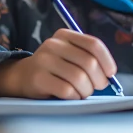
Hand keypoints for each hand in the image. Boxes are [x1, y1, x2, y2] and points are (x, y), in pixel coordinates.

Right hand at [0, 29, 117, 99]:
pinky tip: (72, 96)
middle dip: (99, 80)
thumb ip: (87, 57)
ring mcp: (44, 60)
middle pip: (89, 62)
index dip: (107, 60)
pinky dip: (74, 96)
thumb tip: (109, 73)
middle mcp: (54, 44)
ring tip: (83, 93)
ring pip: (79, 78)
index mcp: (65, 35)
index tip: (110, 73)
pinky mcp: (38, 78)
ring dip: (86, 90)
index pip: (93, 44)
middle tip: (97, 87)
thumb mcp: (68, 55)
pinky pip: (66, 90)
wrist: (21, 76)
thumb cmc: (54, 68)